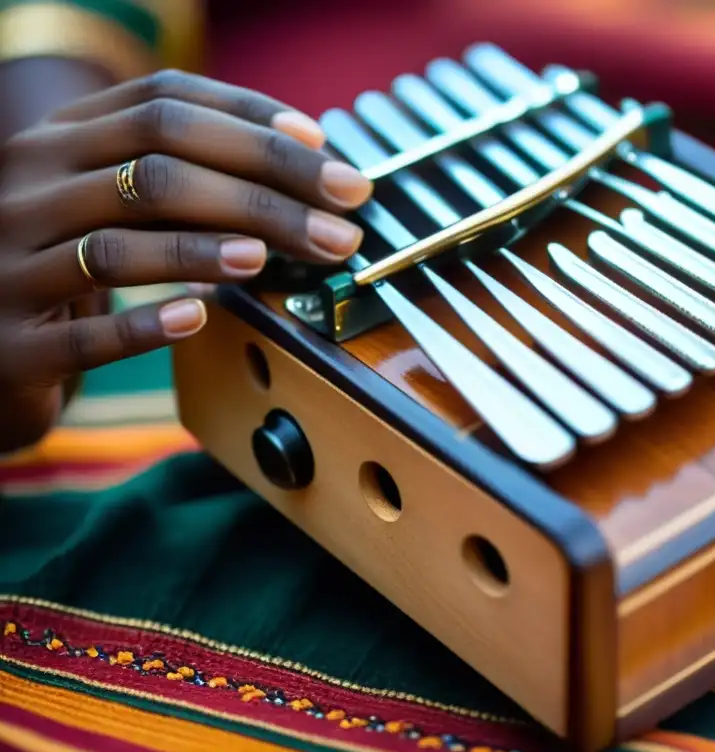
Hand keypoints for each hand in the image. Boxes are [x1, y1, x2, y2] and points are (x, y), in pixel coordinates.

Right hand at [0, 69, 372, 452]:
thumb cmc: (69, 260)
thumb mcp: (111, 198)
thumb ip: (185, 173)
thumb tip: (305, 160)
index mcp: (59, 141)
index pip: (163, 103)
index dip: (251, 122)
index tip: (325, 150)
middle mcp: (29, 188)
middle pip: (156, 168)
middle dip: (261, 193)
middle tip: (339, 225)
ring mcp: (11, 264)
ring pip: (119, 245)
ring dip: (205, 250)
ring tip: (270, 257)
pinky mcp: (13, 342)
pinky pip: (84, 334)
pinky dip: (145, 325)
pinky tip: (200, 318)